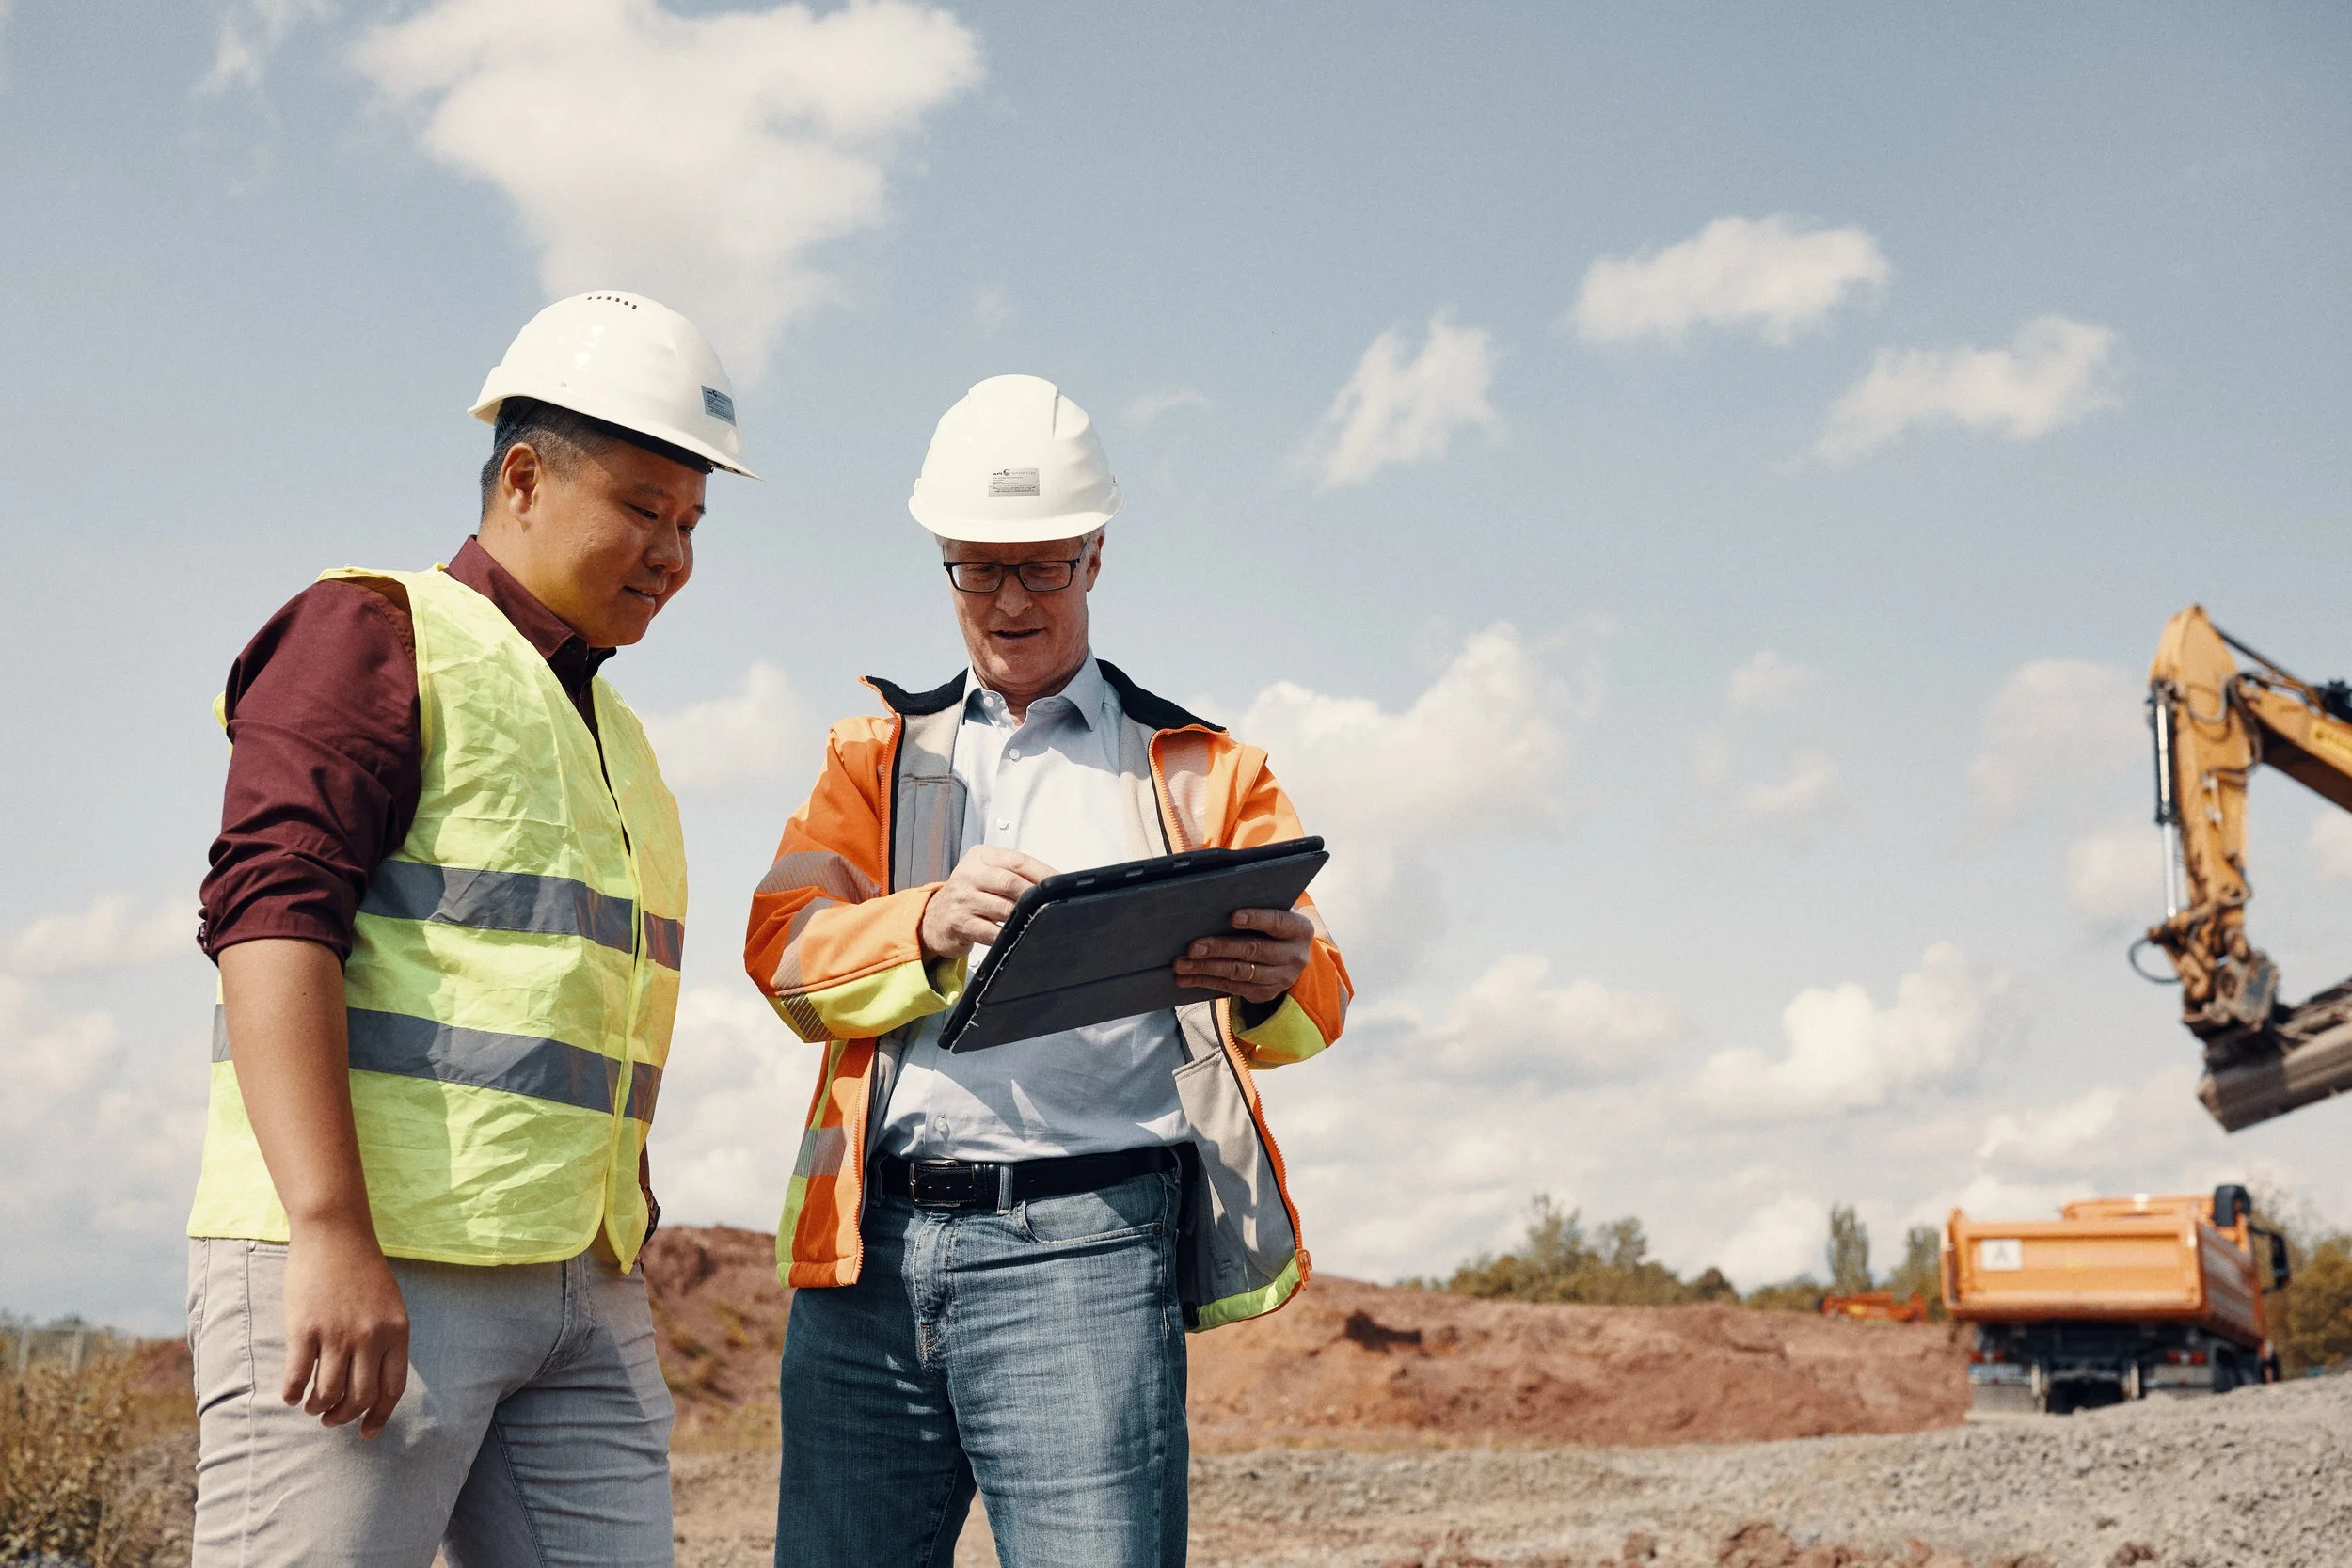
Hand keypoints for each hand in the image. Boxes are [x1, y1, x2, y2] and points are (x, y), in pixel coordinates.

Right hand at [280, 1216, 409, 1438]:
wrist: (335, 1233)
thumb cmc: (361, 1269)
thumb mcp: (389, 1305)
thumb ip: (386, 1340)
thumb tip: (372, 1383)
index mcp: (397, 1331)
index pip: (392, 1389)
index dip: (378, 1416)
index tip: (367, 1432)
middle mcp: (371, 1337)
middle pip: (359, 1397)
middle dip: (344, 1417)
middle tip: (331, 1419)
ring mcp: (337, 1334)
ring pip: (328, 1392)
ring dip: (317, 1407)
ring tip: (311, 1406)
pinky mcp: (305, 1329)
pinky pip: (298, 1376)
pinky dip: (292, 1393)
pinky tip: (290, 1395)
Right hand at [919, 846, 1057, 959]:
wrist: (934, 918)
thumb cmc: (969, 895)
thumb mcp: (986, 874)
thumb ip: (1013, 873)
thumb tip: (1052, 883)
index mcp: (980, 857)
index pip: (1018, 861)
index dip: (1043, 873)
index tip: (1062, 883)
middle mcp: (969, 874)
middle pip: (1011, 883)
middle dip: (1035, 896)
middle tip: (1052, 905)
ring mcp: (963, 900)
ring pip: (1003, 908)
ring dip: (1025, 917)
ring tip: (1039, 920)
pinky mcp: (960, 924)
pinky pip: (992, 932)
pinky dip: (1009, 935)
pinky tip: (1019, 936)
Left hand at [1175, 907, 1313, 1005]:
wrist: (1292, 955)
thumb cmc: (1273, 926)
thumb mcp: (1276, 912)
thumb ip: (1256, 908)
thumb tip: (1214, 904)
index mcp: (1299, 929)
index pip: (1277, 922)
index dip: (1256, 919)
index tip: (1233, 916)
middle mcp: (1294, 956)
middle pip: (1253, 951)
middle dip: (1220, 949)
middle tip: (1193, 947)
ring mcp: (1281, 978)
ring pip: (1239, 973)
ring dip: (1206, 969)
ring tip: (1182, 964)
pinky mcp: (1265, 993)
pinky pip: (1232, 988)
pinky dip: (1207, 982)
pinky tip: (1187, 978)